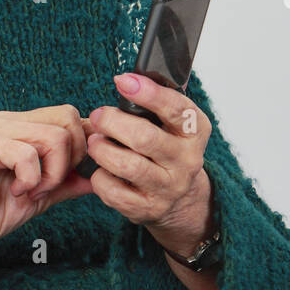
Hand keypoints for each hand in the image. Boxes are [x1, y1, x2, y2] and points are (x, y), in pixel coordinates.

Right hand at [0, 105, 96, 268]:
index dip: (83, 146)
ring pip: (55, 136)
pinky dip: (30, 180)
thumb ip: (65, 183)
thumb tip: (95, 179)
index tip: (72, 176)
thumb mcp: (39, 197)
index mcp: (23, 127)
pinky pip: (28, 155)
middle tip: (50, 186)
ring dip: (51, 174)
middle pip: (69, 118)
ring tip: (31, 191)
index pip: (70, 117)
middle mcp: (10, 121)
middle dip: (72, 158)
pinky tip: (15, 191)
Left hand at [82, 73, 215, 256]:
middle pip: (145, 138)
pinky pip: (114, 192)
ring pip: (128, 166)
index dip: (148, 93)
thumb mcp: (172, 123)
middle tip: (98, 116)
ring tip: (94, 142)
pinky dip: (100, 177)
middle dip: (113, 122)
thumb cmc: (167, 149)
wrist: (180, 199)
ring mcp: (168, 187)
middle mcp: (186, 160)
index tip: (123, 80)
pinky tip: (101, 169)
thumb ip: (155, 104)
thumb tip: (125, 81)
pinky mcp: (147, 209)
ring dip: (102, 149)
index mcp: (195, 131)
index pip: (176, 109)